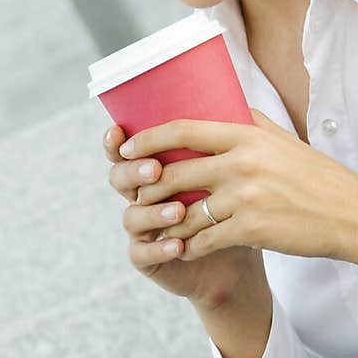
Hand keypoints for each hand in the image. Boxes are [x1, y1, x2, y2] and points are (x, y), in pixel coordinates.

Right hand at [103, 123, 267, 306]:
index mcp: (156, 169)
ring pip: (131, 216)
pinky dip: (160, 248)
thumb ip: (222, 142)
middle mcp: (142, 196)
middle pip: (119, 178)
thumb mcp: (231, 172)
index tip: (119, 131)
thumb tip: (235, 98)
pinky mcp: (148, 259)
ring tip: (179, 211)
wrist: (242, 256)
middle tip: (156, 170)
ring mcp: (142, 228)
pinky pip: (142, 253)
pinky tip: (178, 246)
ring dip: (153, 212)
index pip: (127, 150)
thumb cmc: (236, 207)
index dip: (115, 142)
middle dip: (133, 172)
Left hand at [119, 109, 357, 276]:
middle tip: (135, 194)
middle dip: (148, 186)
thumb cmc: (317, 177)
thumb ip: (250, 123)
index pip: (183, 130)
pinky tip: (181, 249)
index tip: (127, 148)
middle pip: (174, 173)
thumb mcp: (284, 140)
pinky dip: (188, 247)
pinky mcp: (250, 231)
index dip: (148, 139)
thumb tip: (223, 103)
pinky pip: (203, 240)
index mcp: (247, 136)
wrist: (352, 215)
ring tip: (155, 226)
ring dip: (166, 222)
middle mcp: (242, 164)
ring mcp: (245, 199)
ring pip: (185, 212)